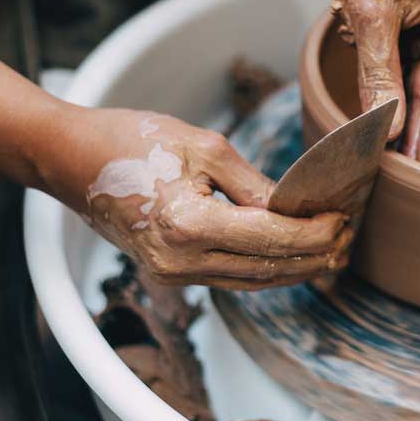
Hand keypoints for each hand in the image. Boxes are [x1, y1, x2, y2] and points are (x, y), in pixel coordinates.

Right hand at [43, 107, 353, 289]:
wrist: (70, 159)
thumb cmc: (131, 139)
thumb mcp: (203, 145)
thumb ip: (253, 183)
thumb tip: (295, 208)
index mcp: (189, 224)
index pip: (271, 238)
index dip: (314, 232)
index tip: (345, 220)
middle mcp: (180, 261)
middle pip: (267, 269)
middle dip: (314, 256)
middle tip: (349, 237)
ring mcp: (172, 273)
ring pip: (251, 280)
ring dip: (294, 268)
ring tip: (331, 250)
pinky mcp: (169, 273)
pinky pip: (230, 276)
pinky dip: (264, 268)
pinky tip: (290, 255)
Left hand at [311, 0, 419, 167]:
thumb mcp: (370, 13)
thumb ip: (379, 75)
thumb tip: (387, 131)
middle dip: (414, 134)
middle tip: (405, 185)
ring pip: (410, 83)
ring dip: (395, 117)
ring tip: (386, 165)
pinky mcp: (399, 20)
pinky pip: (394, 66)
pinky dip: (382, 92)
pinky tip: (376, 125)